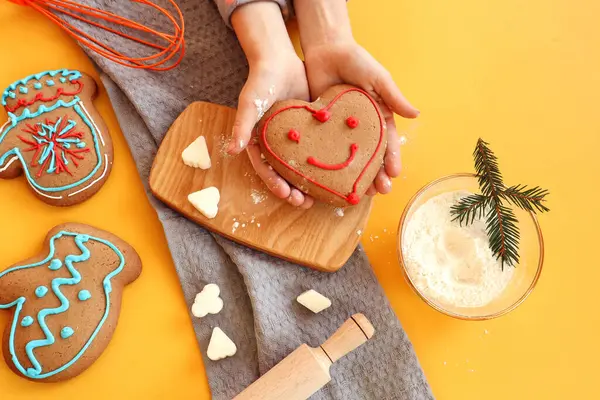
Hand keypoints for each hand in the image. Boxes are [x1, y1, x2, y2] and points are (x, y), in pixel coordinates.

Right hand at [229, 2, 313, 207]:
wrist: (280, 59)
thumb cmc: (260, 81)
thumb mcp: (251, 103)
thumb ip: (242, 126)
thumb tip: (233, 151)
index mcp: (259, 142)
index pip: (265, 168)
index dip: (274, 183)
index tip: (286, 195)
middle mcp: (276, 144)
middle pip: (284, 173)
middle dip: (293, 189)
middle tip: (305, 202)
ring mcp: (293, 138)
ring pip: (301, 165)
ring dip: (308, 182)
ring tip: (319, 196)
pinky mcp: (308, 130)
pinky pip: (316, 149)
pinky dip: (322, 162)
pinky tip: (334, 172)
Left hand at [295, 0, 418, 195]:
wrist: (326, 49)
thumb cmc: (356, 60)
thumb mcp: (378, 77)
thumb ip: (393, 96)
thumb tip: (416, 115)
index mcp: (377, 117)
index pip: (387, 143)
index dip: (391, 159)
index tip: (394, 174)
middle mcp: (360, 128)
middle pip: (369, 157)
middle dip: (375, 175)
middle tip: (379, 192)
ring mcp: (339, 130)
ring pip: (348, 159)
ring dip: (354, 177)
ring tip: (357, 194)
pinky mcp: (320, 128)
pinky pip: (324, 149)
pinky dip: (327, 166)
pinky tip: (328, 181)